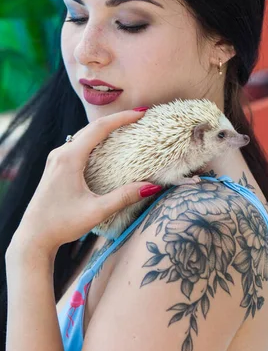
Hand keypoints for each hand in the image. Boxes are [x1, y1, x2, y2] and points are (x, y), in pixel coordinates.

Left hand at [8, 109, 157, 258]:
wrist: (33, 237)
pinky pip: (78, 145)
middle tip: (139, 117)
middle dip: (116, 120)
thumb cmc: (62, 224)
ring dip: (105, 129)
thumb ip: (124, 197)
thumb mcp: (97, 211)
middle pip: (92, 128)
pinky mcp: (55, 167)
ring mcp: (56, 159)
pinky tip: (106, 146)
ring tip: (126, 128)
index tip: (141, 113)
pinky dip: (95, 140)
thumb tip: (153, 187)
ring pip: (84, 135)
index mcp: (69, 158)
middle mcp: (60, 153)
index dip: (122, 118)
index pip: (99, 128)